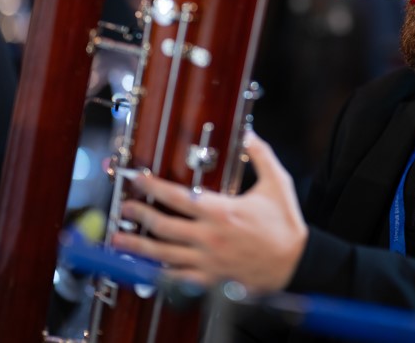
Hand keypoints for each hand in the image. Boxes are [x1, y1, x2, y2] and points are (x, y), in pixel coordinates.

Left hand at [112, 131, 307, 292]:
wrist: (295, 262)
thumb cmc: (285, 225)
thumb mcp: (278, 183)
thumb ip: (261, 156)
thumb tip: (249, 134)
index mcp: (222, 211)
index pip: (178, 197)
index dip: (153, 187)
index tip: (138, 179)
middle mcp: (210, 237)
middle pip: (163, 225)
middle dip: (140, 215)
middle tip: (125, 208)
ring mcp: (207, 260)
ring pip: (163, 254)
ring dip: (138, 246)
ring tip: (120, 239)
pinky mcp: (210, 279)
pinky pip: (177, 277)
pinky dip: (158, 272)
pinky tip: (146, 267)